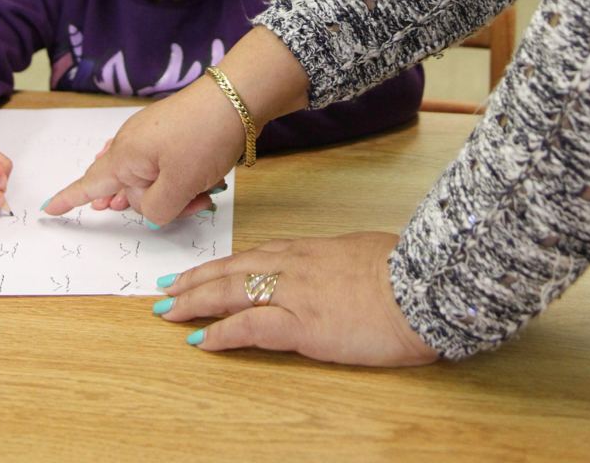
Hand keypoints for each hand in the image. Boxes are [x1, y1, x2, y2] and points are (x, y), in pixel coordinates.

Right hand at [41, 73, 242, 221]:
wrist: (237, 97)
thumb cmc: (204, 138)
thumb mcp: (179, 186)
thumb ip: (156, 210)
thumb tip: (150, 208)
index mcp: (124, 156)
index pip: (90, 184)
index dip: (69, 199)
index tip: (47, 209)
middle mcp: (131, 143)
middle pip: (128, 189)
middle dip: (156, 204)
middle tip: (192, 198)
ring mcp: (152, 136)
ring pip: (152, 180)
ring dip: (177, 192)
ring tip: (206, 187)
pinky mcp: (172, 133)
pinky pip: (167, 166)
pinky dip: (184, 178)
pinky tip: (204, 177)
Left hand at [154, 232, 437, 366]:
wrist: (423, 285)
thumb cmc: (406, 270)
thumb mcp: (368, 253)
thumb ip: (346, 260)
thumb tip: (343, 267)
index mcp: (312, 249)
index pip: (257, 254)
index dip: (225, 264)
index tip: (204, 270)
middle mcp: (296, 265)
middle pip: (234, 268)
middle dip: (197, 279)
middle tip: (167, 287)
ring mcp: (296, 293)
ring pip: (232, 291)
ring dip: (196, 300)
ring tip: (169, 308)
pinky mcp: (303, 325)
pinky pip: (251, 327)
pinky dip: (223, 332)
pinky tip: (201, 340)